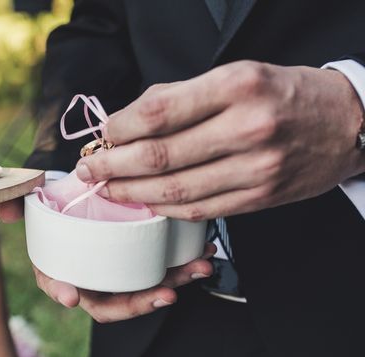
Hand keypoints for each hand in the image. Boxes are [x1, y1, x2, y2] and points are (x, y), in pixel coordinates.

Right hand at [0, 199, 215, 322]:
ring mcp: (117, 276)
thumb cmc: (63, 201)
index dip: (62, 291)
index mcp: (60, 267)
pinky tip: (201, 259)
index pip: (57, 284)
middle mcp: (90, 278)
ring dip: (172, 286)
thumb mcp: (40, 198)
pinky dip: (182, 270)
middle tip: (163, 293)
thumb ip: (19, 202)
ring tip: (196, 271)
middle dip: (138, 302)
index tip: (71, 295)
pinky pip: (160, 275)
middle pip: (110, 302)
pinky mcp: (141, 266)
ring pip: (142, 292)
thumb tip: (2, 212)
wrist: (88, 193)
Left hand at [75, 61, 364, 220]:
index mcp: (237, 86)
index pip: (159, 112)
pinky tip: (143, 203)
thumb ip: (180, 97)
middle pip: (159, 156)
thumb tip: (124, 122)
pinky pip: (198, 210)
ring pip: (175, 191)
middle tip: (88, 168)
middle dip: (113, 165)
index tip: (101, 134)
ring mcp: (255, 169)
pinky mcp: (258, 198)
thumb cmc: (282, 93)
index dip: (119, 128)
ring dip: (131, 193)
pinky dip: (164, 209)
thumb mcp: (236, 75)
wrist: (345, 124)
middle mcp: (247, 128)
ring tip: (107, 189)